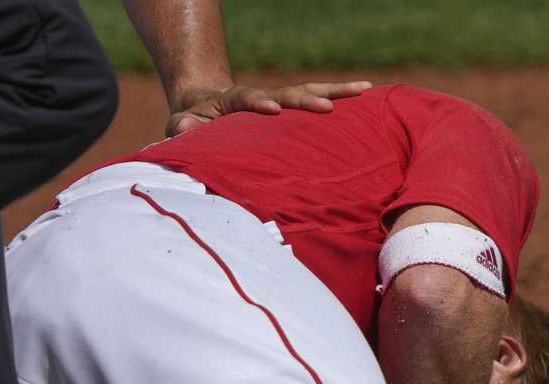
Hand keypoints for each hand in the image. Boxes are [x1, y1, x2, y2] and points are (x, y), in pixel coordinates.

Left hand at [167, 81, 373, 136]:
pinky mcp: (292, 108)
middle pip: (287, 92)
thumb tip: (184, 129)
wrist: (207, 106)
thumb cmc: (195, 122)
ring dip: (335, 91)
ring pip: (309, 91)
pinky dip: (340, 96)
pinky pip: (317, 100)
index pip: (248, 98)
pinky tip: (366, 94)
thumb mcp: (182, 124)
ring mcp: (279, 100)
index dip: (259, 102)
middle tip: (326, 107)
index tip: (273, 109)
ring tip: (363, 89)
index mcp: (234, 100)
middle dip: (307, 99)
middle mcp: (263, 96)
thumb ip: (182, 127)